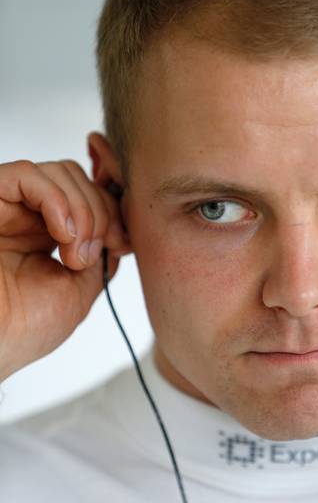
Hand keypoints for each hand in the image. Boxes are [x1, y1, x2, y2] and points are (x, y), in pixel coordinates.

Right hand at [0, 159, 131, 380]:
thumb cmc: (22, 330)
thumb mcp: (79, 290)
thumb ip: (99, 253)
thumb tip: (118, 228)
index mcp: (45, 235)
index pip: (89, 194)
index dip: (113, 210)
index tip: (122, 244)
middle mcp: (25, 215)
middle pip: (79, 179)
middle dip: (101, 214)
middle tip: (91, 256)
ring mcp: (5, 206)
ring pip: (60, 172)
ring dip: (83, 212)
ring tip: (74, 256)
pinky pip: (26, 173)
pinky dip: (57, 200)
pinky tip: (62, 235)